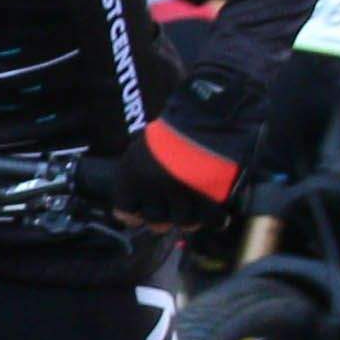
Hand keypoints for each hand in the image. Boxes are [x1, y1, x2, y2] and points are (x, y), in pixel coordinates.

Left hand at [107, 58, 272, 223]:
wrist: (211, 117)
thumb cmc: (175, 127)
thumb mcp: (144, 145)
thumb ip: (138, 170)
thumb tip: (137, 194)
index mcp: (133, 176)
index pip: (125, 211)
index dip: (132, 214)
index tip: (137, 215)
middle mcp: (155, 191)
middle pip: (155, 219)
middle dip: (160, 218)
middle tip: (167, 213)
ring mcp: (184, 197)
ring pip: (183, 222)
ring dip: (187, 218)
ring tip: (192, 210)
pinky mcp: (211, 199)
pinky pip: (210, 220)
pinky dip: (213, 219)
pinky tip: (214, 214)